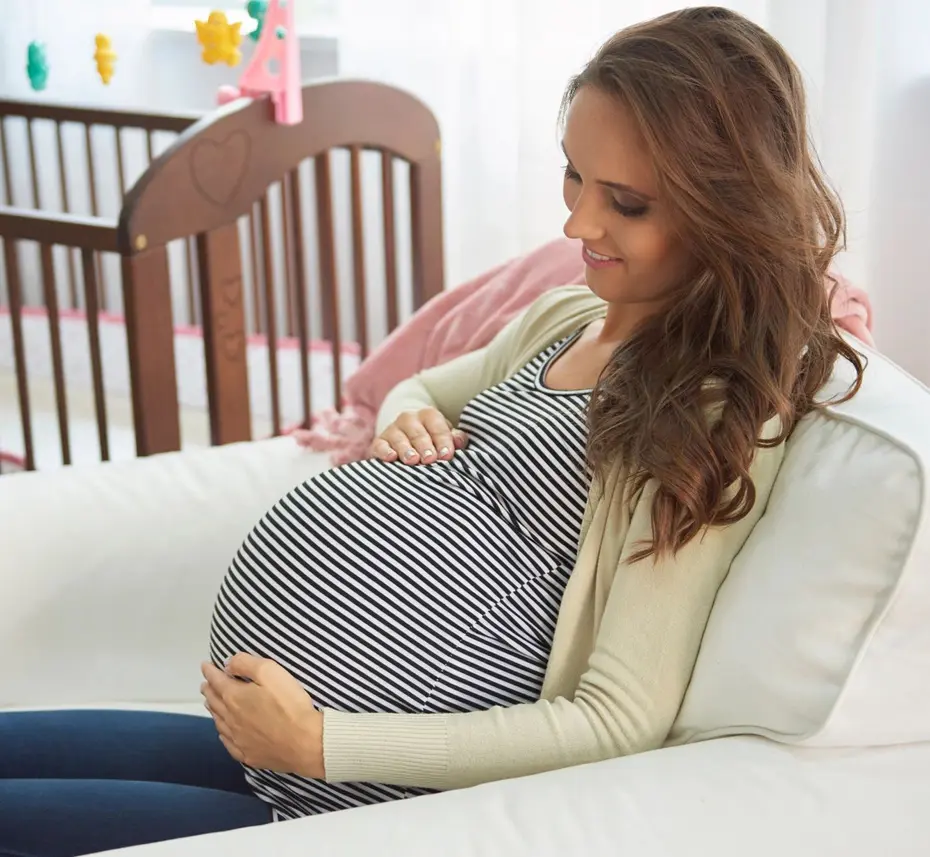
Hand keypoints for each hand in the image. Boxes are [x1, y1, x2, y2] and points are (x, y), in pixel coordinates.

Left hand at [201, 654, 324, 778]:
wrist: (305, 742)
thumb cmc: (290, 704)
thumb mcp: (271, 672)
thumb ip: (246, 664)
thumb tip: (227, 664)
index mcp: (235, 698)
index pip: (217, 681)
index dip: (210, 672)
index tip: (205, 665)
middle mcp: (231, 719)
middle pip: (215, 702)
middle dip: (209, 690)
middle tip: (205, 684)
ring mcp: (238, 739)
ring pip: (219, 722)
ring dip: (212, 710)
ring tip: (209, 703)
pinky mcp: (248, 754)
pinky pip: (228, 743)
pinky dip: (222, 734)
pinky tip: (223, 732)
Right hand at [369, 407, 467, 464]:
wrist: (407, 433)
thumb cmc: (432, 438)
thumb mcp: (445, 436)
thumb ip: (454, 438)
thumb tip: (459, 441)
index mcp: (428, 415)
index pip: (437, 426)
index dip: (443, 441)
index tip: (447, 456)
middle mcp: (409, 419)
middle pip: (418, 432)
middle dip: (424, 446)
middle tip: (430, 459)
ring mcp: (392, 430)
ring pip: (399, 438)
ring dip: (406, 449)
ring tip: (413, 460)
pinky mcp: (379, 442)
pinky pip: (380, 445)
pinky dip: (384, 451)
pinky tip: (391, 458)